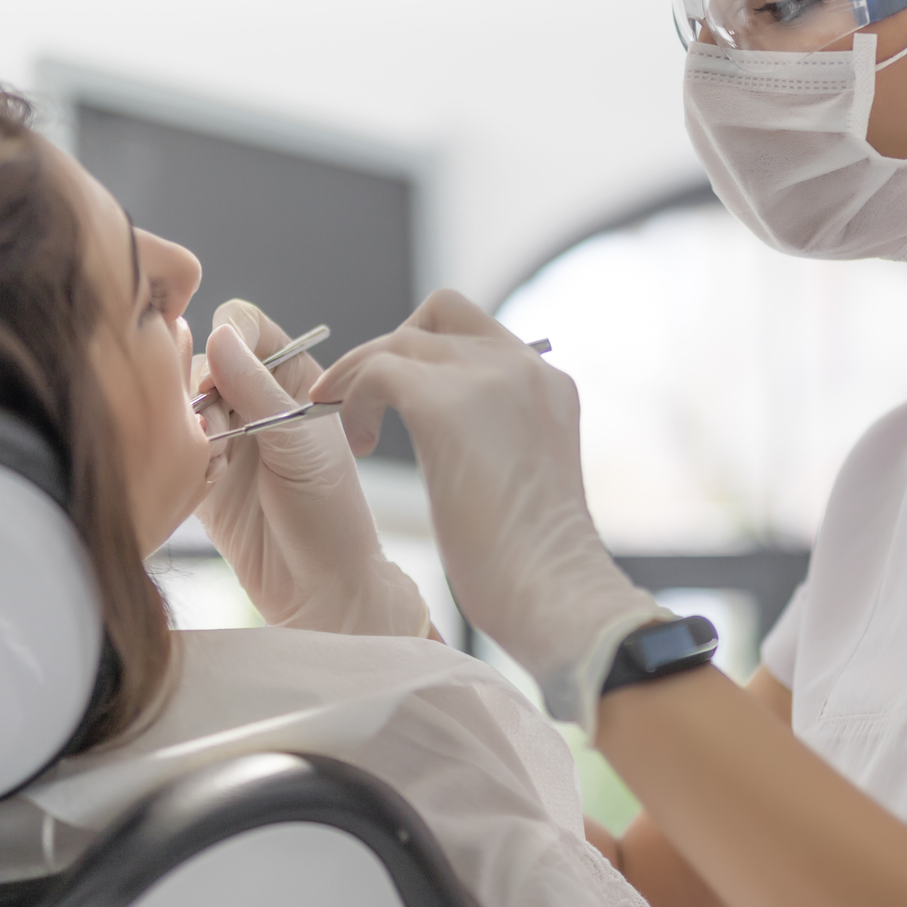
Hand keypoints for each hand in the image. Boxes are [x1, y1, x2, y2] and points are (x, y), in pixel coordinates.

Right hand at [194, 299, 428, 636]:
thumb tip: (217, 337)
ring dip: (192, 426)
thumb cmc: (329, 513)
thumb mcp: (301, 444)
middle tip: (219, 427)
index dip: (227, 335)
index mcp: (291, 376)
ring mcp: (223, 433)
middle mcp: (254, 396)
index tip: (221, 365)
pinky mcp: (197, 469)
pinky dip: (181, 457)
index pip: (244, 324)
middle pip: (201, 358)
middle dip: (202, 388)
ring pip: (179, 400)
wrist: (317, 588)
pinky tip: (208, 485)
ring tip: (220, 463)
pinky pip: (169, 443)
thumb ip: (258, 390)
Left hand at [311, 290, 665, 735]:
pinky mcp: (448, 404)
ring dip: (360, 376)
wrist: (555, 594)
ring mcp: (490, 378)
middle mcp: (525, 367)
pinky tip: (358, 446)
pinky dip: (354, 399)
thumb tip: (459, 439)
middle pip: (439, 312)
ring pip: (400, 339)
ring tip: (351, 430)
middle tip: (366, 404)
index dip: (428, 355)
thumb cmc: (535, 565)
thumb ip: (501, 435)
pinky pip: (378, 371)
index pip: (477, 331)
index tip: (398, 400)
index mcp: (549, 383)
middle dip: (391, 349)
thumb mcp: (525, 475)